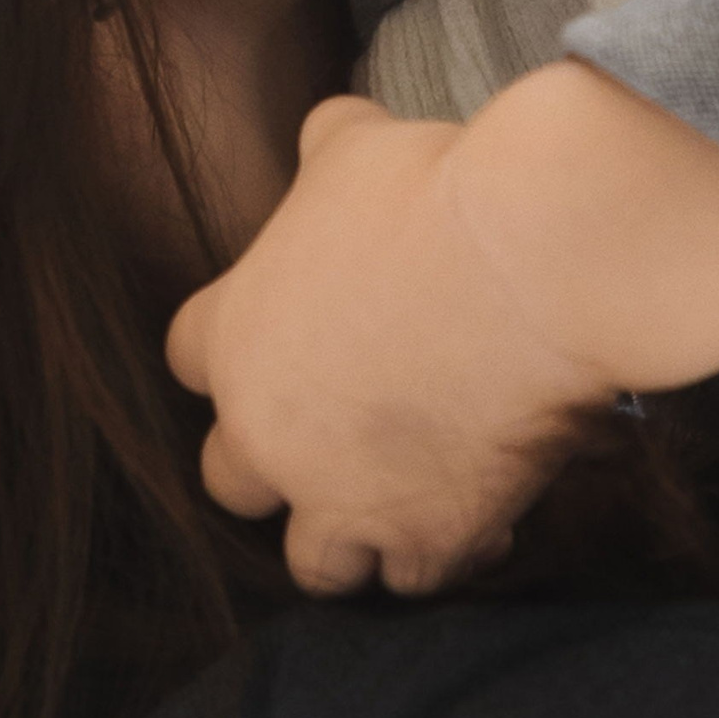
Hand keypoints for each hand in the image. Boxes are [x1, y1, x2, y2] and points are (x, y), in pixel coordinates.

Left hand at [163, 95, 615, 596]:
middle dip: (280, 459)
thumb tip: (327, 136)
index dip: (234, 349)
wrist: (531, 259)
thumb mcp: (354, 147)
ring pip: (316, 562)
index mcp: (234, 337)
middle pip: (231, 481)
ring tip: (401, 497)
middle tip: (340, 430)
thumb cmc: (433, 190)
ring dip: (351, 532)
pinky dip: (447, 554)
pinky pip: (418, 581)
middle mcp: (269, 434)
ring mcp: (344, 499)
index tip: (282, 341)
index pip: (187, 359)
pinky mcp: (426, 539)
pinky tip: (483, 515)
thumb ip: (324, 155)